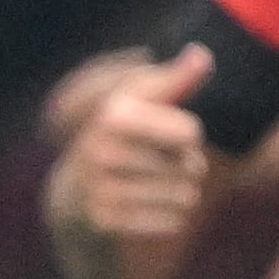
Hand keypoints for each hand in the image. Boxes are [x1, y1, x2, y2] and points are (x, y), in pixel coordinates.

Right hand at [44, 43, 215, 278]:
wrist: (75, 193)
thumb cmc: (123, 137)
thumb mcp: (140, 102)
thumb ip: (175, 79)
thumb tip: (203, 55)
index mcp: (113, 117)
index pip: (191, 133)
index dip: (189, 135)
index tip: (169, 134)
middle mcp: (102, 153)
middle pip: (193, 168)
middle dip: (186, 168)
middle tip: (157, 164)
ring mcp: (101, 190)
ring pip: (186, 198)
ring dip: (181, 194)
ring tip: (154, 186)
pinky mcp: (106, 223)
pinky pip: (172, 223)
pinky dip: (169, 219)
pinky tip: (146, 208)